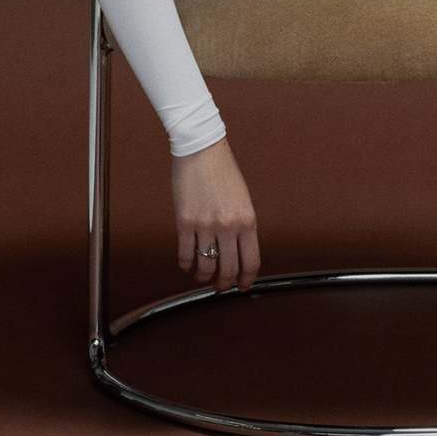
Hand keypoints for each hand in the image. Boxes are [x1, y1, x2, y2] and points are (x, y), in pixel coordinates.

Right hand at [171, 137, 260, 292]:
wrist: (201, 150)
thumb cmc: (223, 170)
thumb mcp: (243, 199)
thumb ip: (242, 225)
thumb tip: (238, 250)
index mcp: (248, 220)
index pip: (251, 261)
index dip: (247, 279)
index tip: (243, 285)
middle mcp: (228, 226)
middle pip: (228, 270)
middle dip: (225, 283)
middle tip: (221, 286)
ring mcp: (205, 226)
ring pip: (205, 267)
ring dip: (204, 277)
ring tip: (203, 276)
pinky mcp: (185, 223)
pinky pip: (185, 255)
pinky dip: (186, 265)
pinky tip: (188, 264)